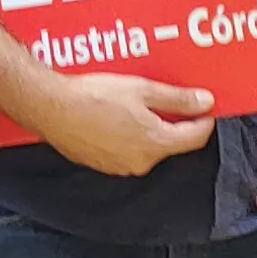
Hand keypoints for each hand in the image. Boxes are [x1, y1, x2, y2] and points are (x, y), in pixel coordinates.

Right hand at [31, 70, 217, 176]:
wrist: (50, 107)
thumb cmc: (93, 96)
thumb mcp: (142, 90)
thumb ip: (177, 99)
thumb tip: (205, 102)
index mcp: (155, 143)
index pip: (195, 138)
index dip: (204, 121)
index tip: (205, 108)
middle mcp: (141, 162)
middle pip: (171, 143)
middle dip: (174, 123)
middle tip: (168, 100)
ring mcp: (120, 167)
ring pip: (147, 148)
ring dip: (149, 129)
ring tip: (135, 105)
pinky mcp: (102, 165)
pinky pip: (126, 152)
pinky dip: (127, 136)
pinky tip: (115, 117)